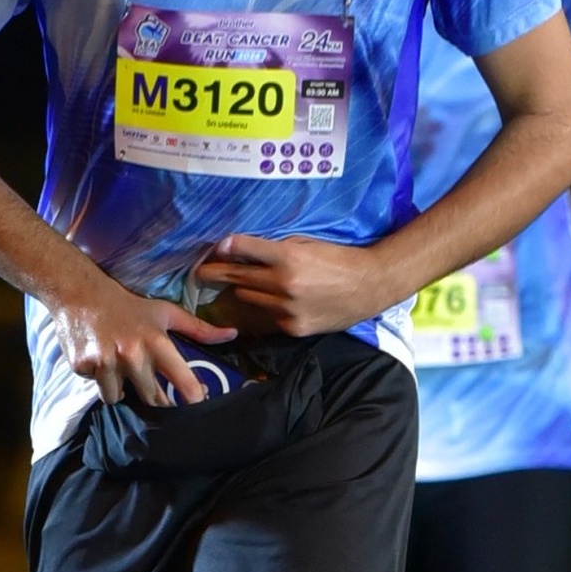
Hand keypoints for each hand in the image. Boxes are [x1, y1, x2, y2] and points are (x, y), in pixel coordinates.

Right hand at [46, 267, 229, 407]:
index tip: (197, 405)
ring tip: (118, 365)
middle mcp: (133, 355)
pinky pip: (98, 389)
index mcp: (157, 342)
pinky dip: (99, 379)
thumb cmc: (128, 306)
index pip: (183, 382)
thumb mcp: (165, 313)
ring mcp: (107, 362)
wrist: (81, 294)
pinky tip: (99, 359)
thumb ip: (199, 328)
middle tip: (150, 385)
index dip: (193, 399)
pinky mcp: (84, 367)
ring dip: (120, 389)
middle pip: (153, 399)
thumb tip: (231, 334)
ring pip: (119, 398)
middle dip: (154, 397)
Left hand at [190, 233, 377, 335]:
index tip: (213, 249)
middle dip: (217, 273)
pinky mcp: (293, 328)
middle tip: (201, 271)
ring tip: (242, 283)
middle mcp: (284, 284)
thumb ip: (276, 247)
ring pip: (248, 298)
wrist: (370, 286)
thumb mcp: (307, 243)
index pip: (244, 250)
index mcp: (288, 257)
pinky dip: (268, 306)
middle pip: (237, 278)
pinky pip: (268, 315)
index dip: (225, 248)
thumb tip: (244, 248)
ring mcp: (287, 309)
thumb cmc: (338, 259)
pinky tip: (279, 299)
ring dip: (244, 289)